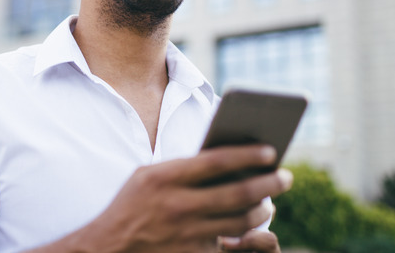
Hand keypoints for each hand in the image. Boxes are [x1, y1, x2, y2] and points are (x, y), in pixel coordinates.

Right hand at [39, 144, 292, 252]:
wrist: (108, 248)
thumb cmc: (132, 206)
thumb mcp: (148, 177)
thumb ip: (183, 168)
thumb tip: (227, 160)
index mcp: (164, 177)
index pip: (217, 160)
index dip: (248, 155)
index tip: (271, 151)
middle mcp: (177, 205)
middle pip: (237, 193)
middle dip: (269, 184)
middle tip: (286, 177)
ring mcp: (185, 234)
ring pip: (240, 222)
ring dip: (262, 211)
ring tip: (269, 202)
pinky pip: (228, 244)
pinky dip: (245, 235)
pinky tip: (252, 226)